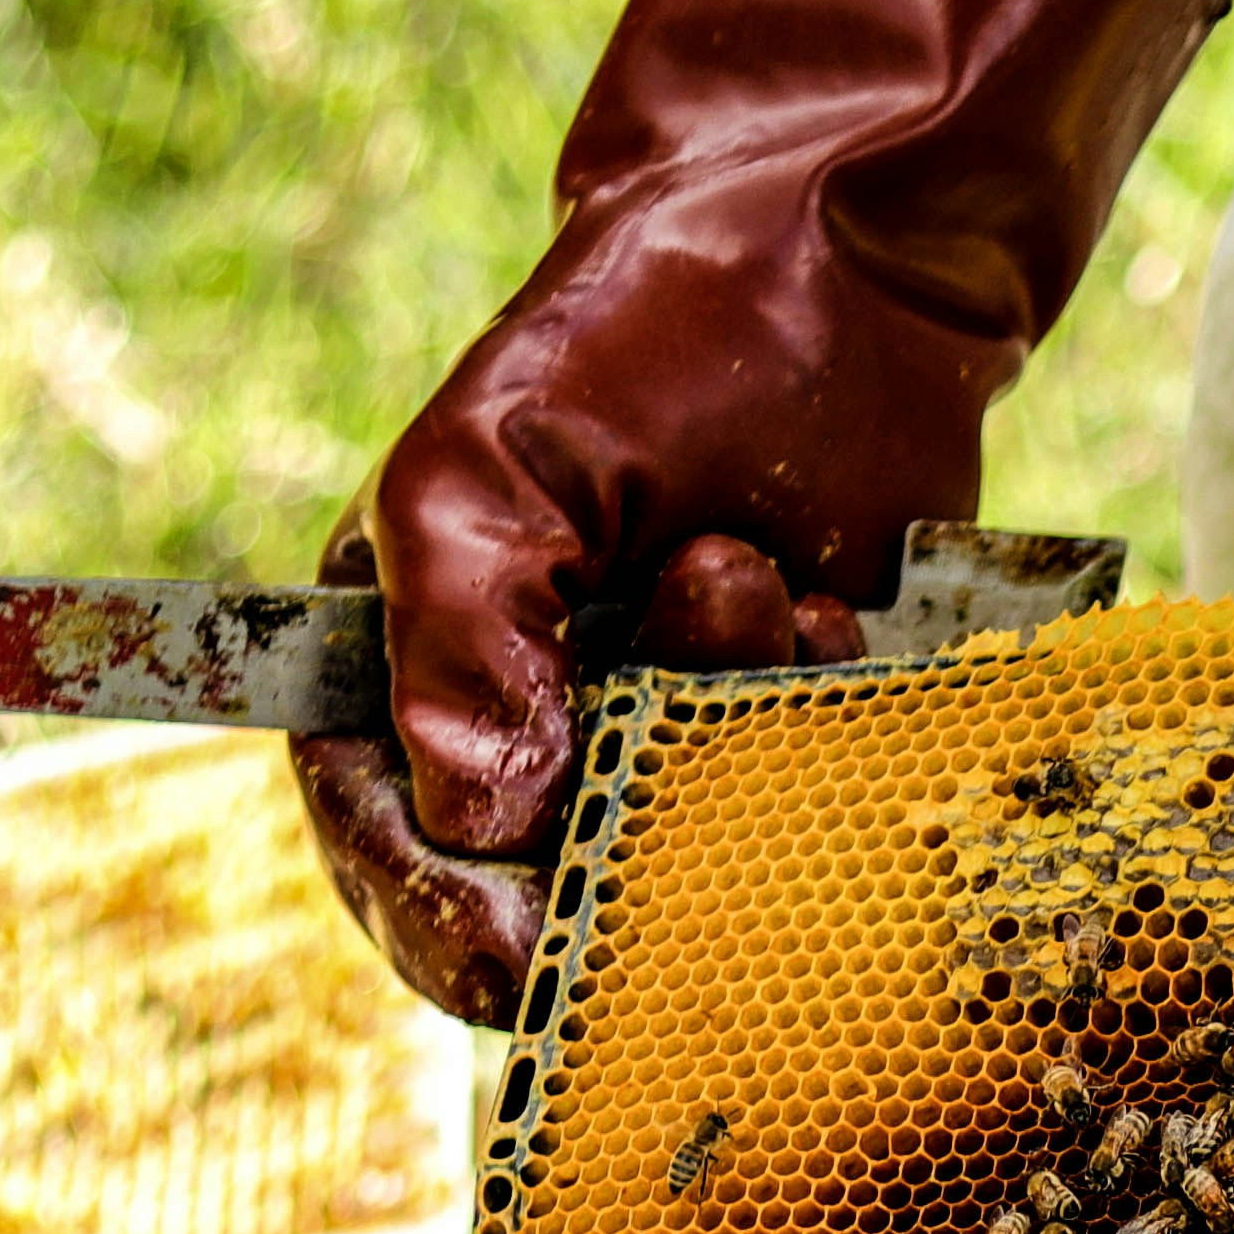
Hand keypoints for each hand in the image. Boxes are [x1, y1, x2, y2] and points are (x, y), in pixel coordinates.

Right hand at [295, 0, 1226, 1018]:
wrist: (839, 279)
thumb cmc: (632, 345)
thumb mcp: (490, 471)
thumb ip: (458, 638)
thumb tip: (473, 820)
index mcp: (407, 664)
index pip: (393, 845)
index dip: (438, 919)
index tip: (512, 954)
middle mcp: (537, 726)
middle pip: (548, 889)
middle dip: (620, 805)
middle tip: (673, 671)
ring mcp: (672, 743)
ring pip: (693, 859)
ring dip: (726, 730)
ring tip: (741, 571)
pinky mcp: (793, 742)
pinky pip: (812, 820)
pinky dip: (817, 725)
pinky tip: (824, 605)